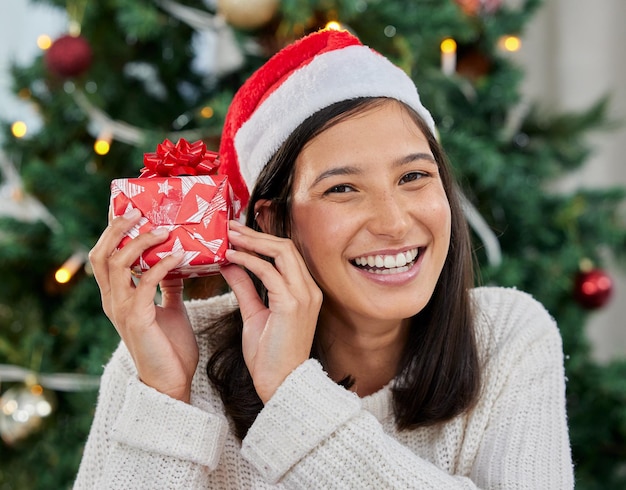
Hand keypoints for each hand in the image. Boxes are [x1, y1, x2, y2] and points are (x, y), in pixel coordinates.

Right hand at [89, 209, 198, 402]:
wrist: (172, 382)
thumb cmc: (169, 347)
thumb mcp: (169, 308)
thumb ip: (166, 285)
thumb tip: (174, 260)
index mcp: (117, 297)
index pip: (104, 256)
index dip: (113, 232)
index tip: (130, 210)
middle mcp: (113, 300)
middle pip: (101, 255)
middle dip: (117, 229)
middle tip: (139, 212)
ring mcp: (122, 309)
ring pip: (117, 263)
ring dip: (141, 242)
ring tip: (164, 230)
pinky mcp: (137, 318)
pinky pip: (146, 282)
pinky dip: (162, 265)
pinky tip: (179, 256)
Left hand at [220, 220, 321, 403]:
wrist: (280, 384)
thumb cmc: (269, 355)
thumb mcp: (254, 313)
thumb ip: (245, 287)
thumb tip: (230, 264)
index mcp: (305, 291)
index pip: (286, 254)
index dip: (262, 239)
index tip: (238, 233)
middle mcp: (309, 289)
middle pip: (285, 246)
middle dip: (256, 234)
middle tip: (230, 227)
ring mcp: (304, 295)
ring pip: (281, 252)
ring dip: (252, 241)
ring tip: (228, 236)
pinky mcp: (292, 304)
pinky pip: (268, 271)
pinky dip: (248, 260)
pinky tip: (230, 257)